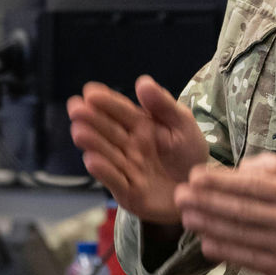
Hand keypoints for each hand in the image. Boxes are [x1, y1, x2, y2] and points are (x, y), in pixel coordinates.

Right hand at [67, 75, 208, 224]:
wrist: (200, 191)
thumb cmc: (188, 154)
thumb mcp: (183, 125)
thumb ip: (164, 106)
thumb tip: (142, 81)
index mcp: (140, 126)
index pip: (121, 111)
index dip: (106, 101)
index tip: (90, 91)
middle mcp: (128, 146)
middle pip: (108, 131)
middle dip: (91, 120)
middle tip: (75, 108)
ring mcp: (126, 169)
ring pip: (108, 154)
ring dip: (93, 143)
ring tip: (78, 131)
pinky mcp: (128, 193)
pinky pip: (116, 181)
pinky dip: (104, 172)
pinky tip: (91, 160)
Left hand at [174, 152, 275, 274]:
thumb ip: (272, 165)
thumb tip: (240, 168)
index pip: (250, 186)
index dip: (219, 182)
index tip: (194, 176)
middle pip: (240, 211)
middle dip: (205, 203)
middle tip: (179, 195)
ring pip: (240, 236)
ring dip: (208, 226)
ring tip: (185, 217)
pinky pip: (248, 260)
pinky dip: (225, 252)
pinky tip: (205, 242)